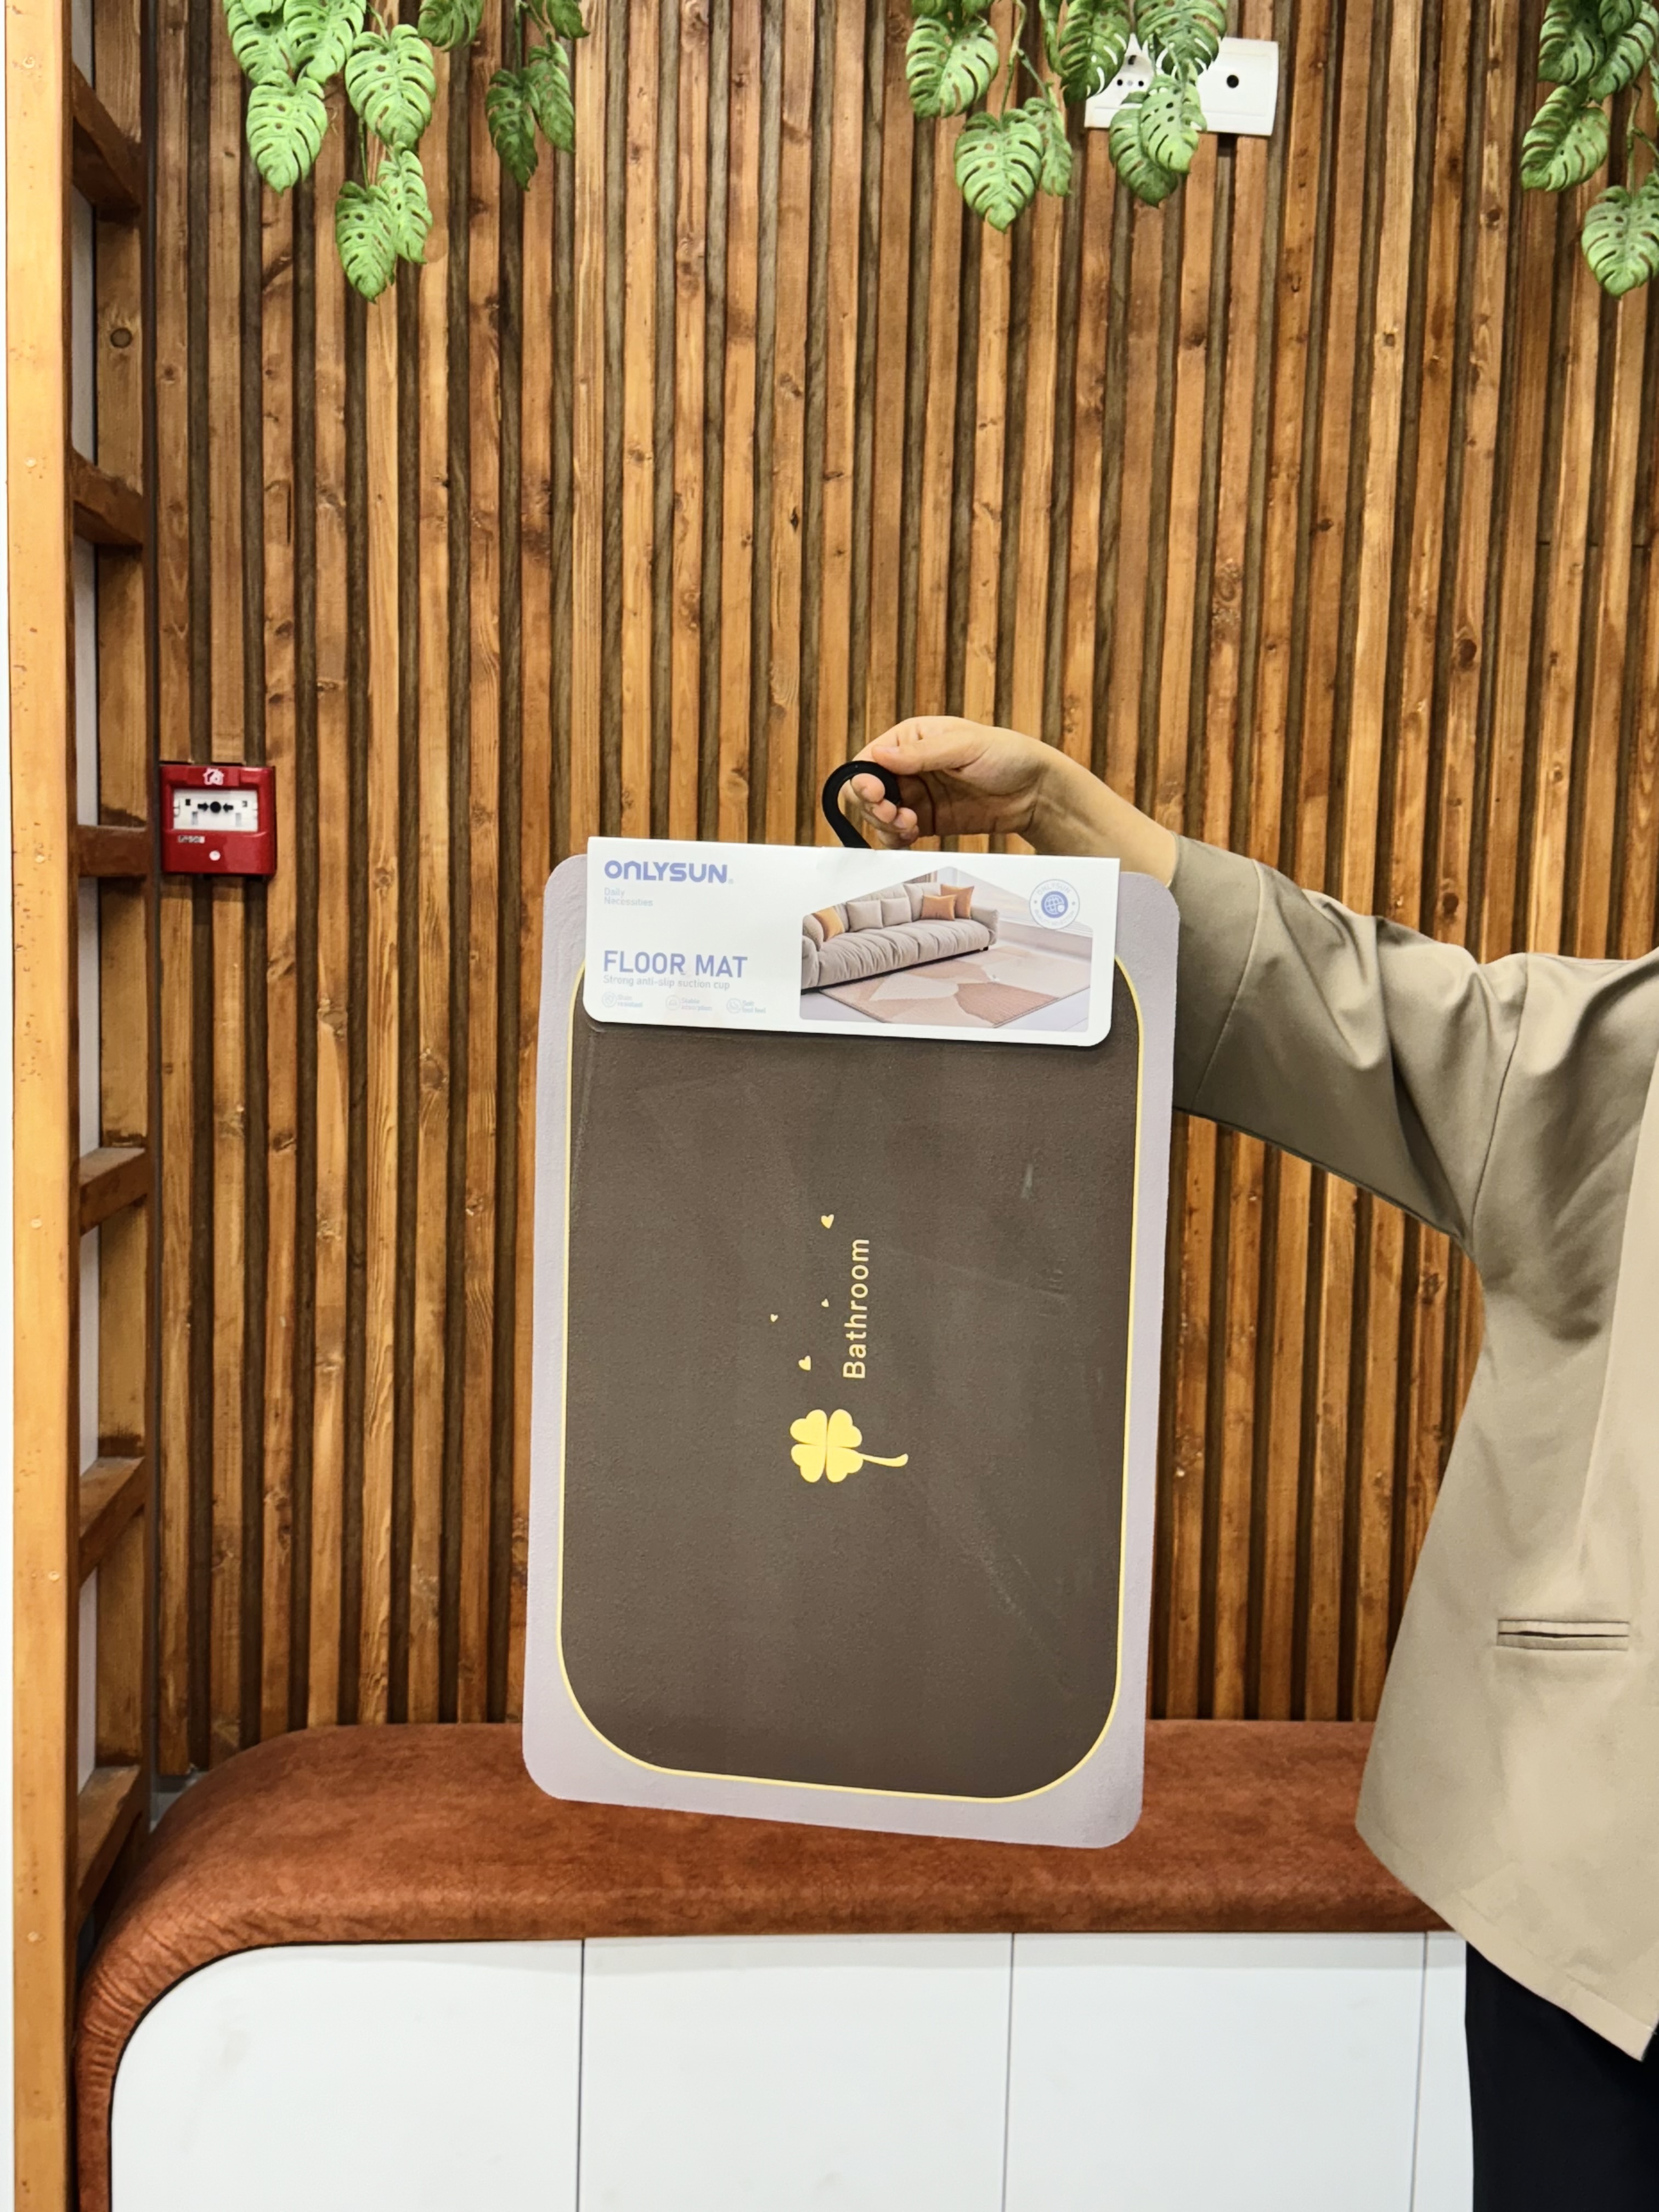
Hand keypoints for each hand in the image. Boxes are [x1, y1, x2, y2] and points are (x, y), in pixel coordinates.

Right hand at [837, 716, 1177, 881]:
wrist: (1036, 792)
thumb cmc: (1007, 755)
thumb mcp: (965, 745)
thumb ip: (921, 753)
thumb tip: (880, 755)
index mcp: (911, 738)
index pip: (869, 759)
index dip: (863, 779)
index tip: (876, 795)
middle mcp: (908, 766)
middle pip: (867, 791)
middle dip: (874, 806)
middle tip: (893, 815)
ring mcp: (916, 795)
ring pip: (879, 815)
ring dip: (886, 824)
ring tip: (910, 826)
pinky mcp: (927, 821)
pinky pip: (897, 833)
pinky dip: (897, 838)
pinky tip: (913, 835)